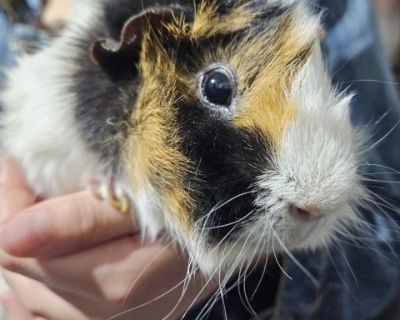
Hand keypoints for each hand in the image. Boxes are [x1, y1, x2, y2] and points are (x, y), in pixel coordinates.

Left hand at [0, 158, 215, 319]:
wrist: (231, 236)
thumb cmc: (199, 207)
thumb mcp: (150, 200)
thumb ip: (83, 219)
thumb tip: (10, 235)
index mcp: (120, 281)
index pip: (24, 248)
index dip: (11, 200)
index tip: (17, 162)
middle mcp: (111, 315)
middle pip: (23, 273)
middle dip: (13, 219)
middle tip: (21, 178)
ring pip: (29, 298)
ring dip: (20, 253)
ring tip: (26, 212)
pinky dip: (28, 297)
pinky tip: (20, 284)